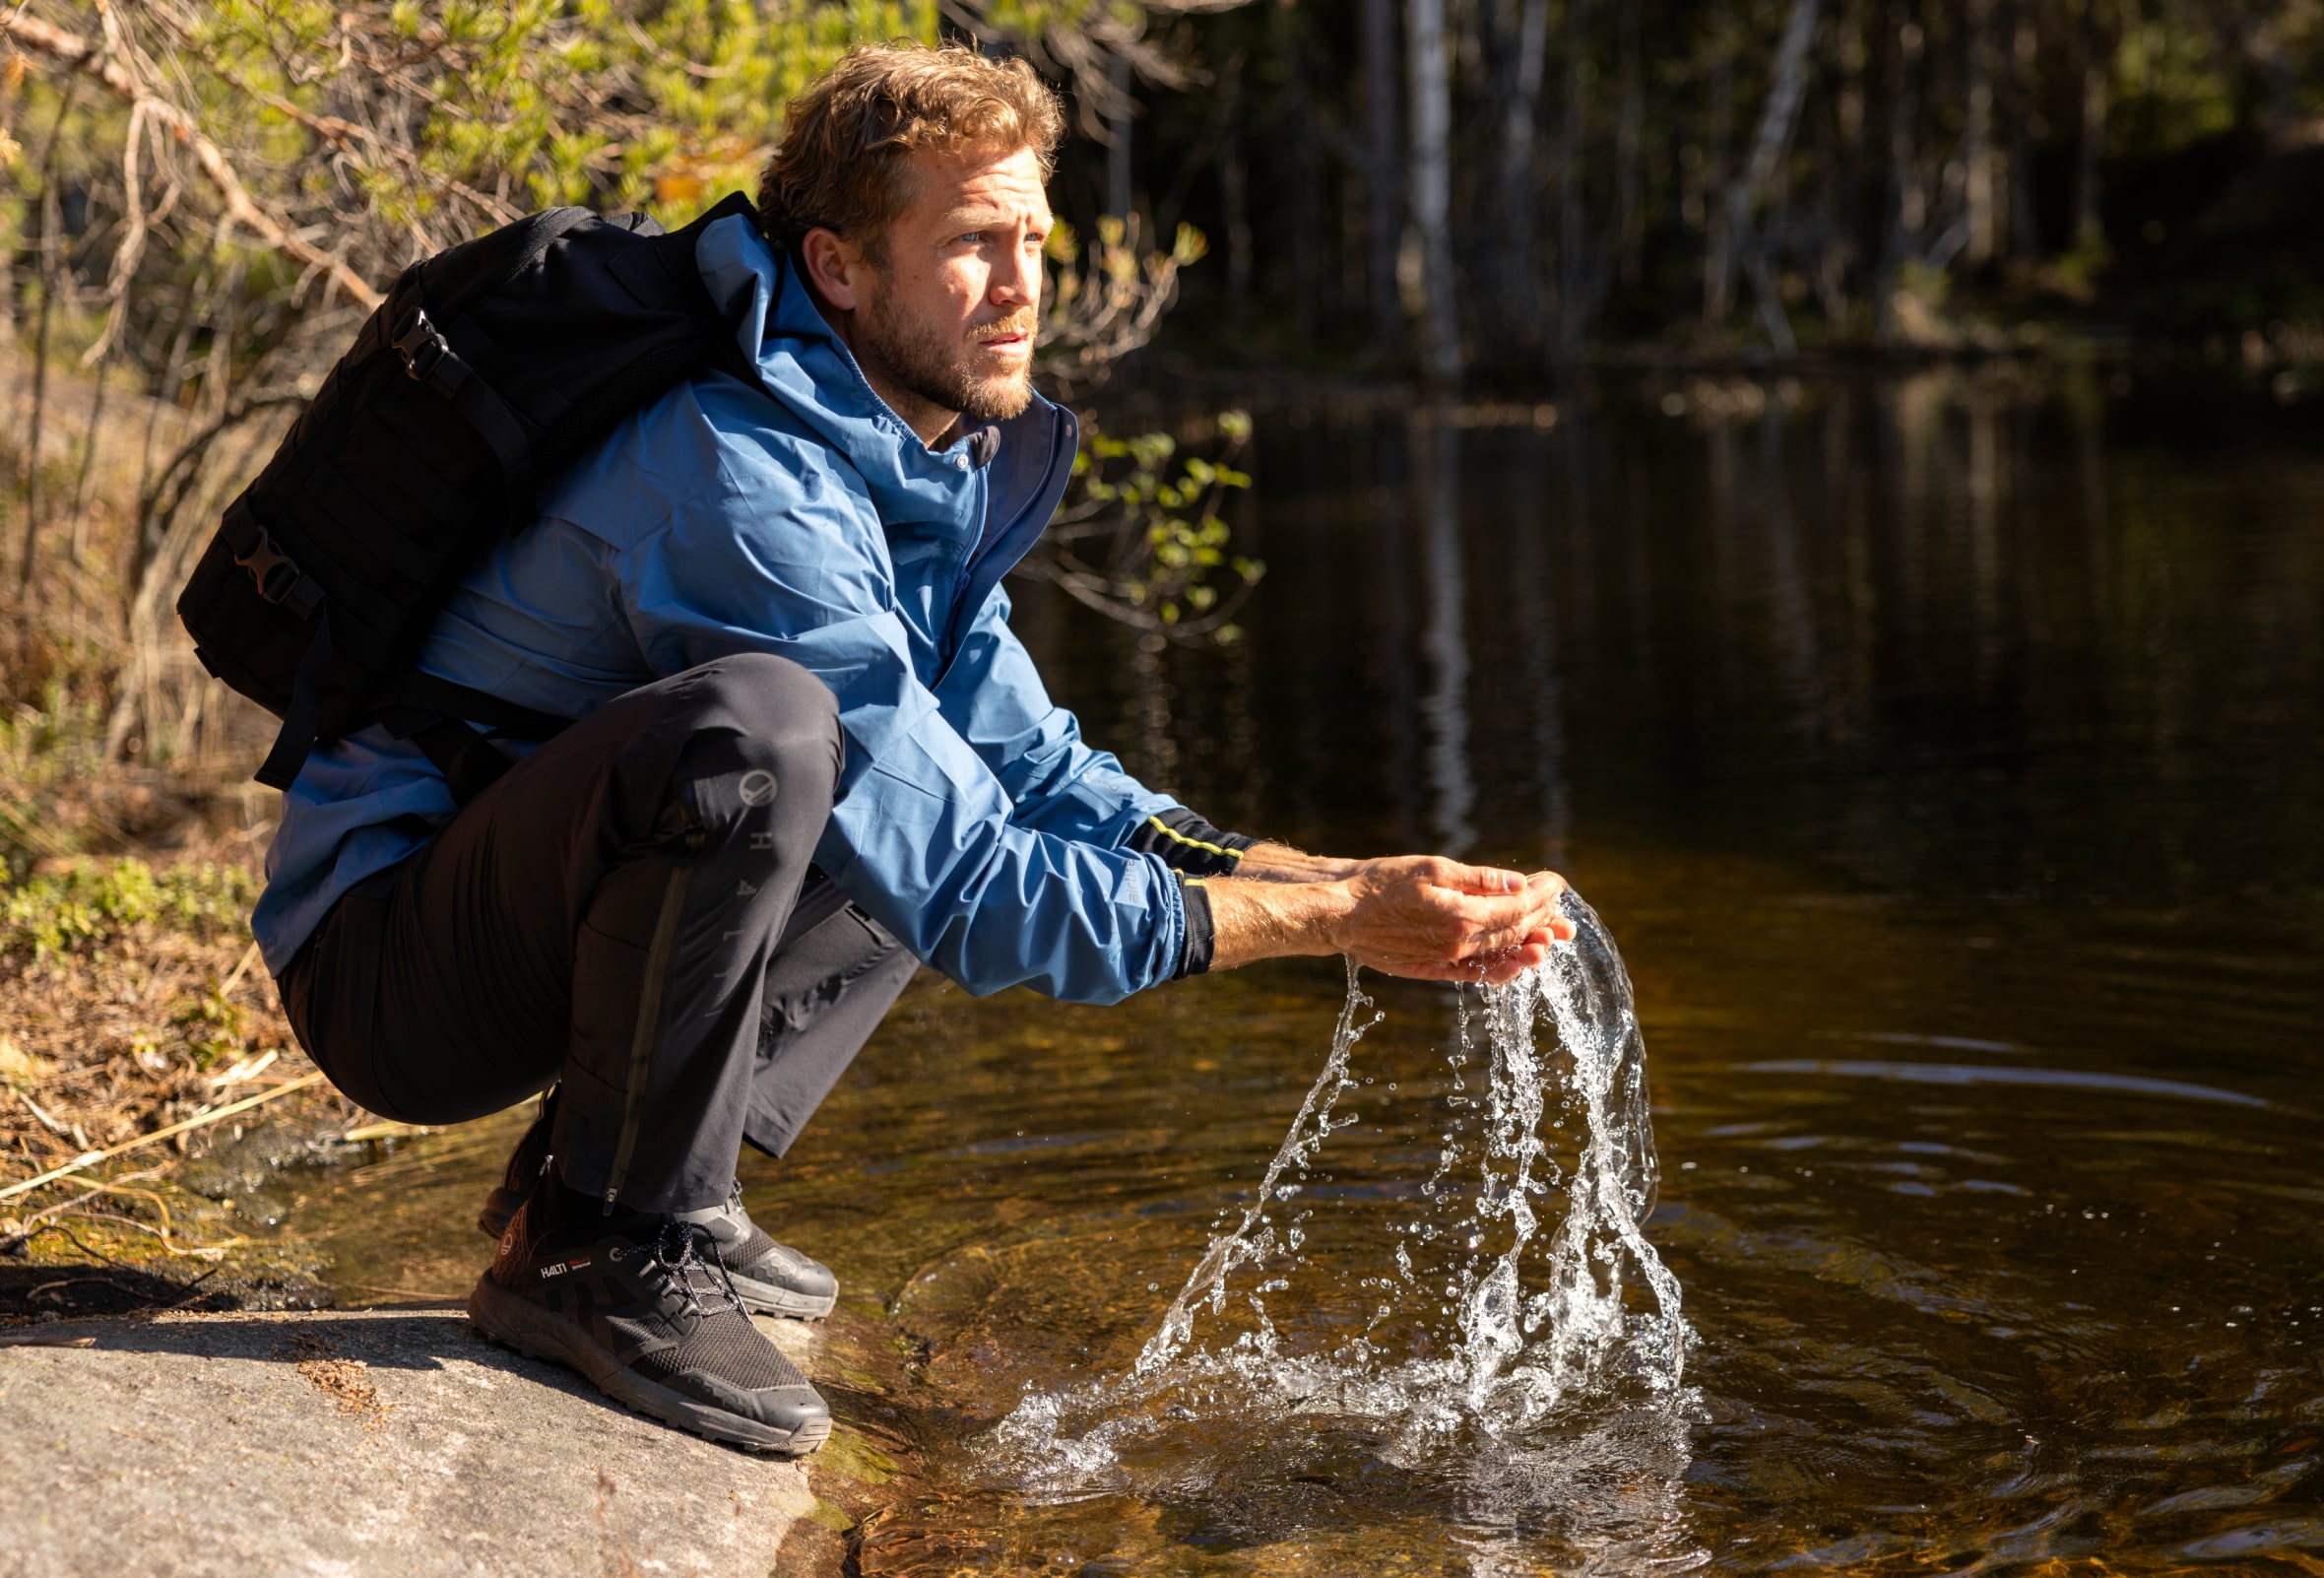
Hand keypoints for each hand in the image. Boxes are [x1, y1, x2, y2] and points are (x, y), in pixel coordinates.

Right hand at [1328, 859, 1571, 982]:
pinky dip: (1501, 969)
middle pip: (1514, 931)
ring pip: (1500, 954)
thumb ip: (1479, 879)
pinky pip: (1476, 974)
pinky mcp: (1434, 969)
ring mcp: (1447, 960)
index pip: (1517, 908)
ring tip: (1552, 936)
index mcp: (1461, 916)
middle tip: (1561, 907)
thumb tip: (1518, 884)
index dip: (1541, 895)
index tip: (1556, 882)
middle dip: (1542, 917)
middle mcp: (1459, 944)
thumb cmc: (1381, 883)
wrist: (1341, 913)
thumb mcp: (1432, 868)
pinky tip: (1517, 963)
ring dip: (1529, 944)